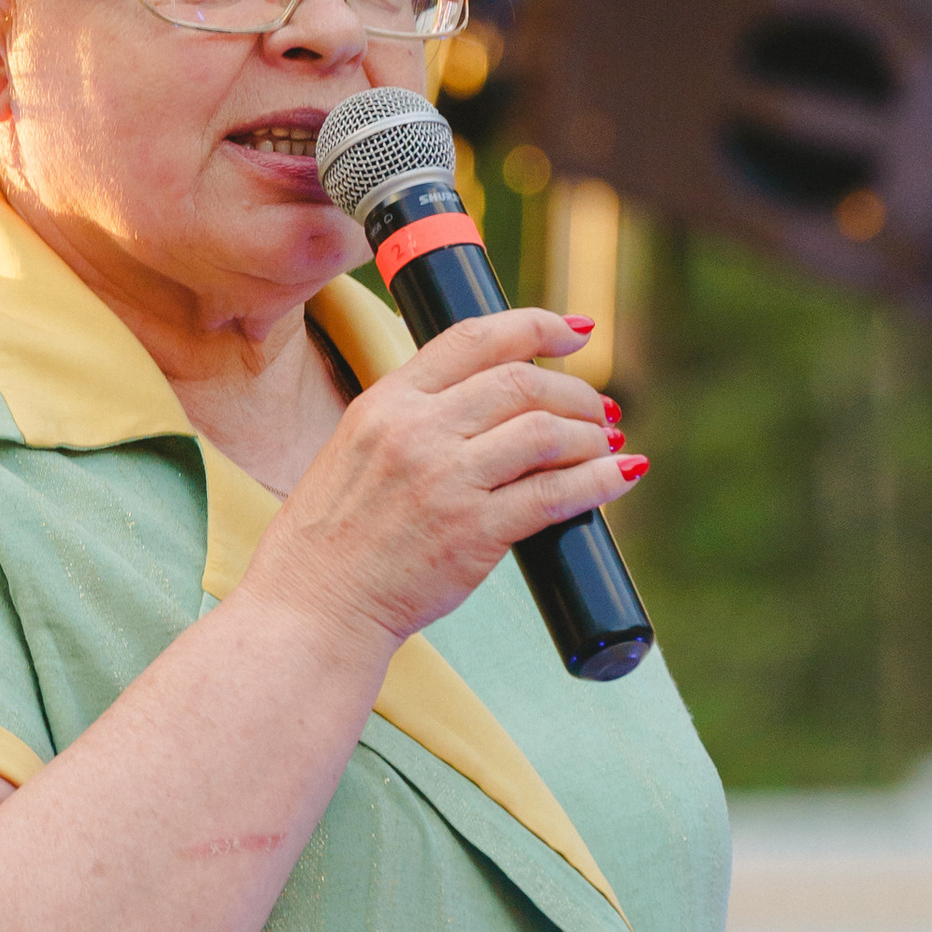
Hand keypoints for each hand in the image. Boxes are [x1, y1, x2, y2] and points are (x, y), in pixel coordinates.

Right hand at [245, 306, 639, 664]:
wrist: (313, 606)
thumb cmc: (332, 537)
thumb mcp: (355, 449)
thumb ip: (412, 420)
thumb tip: (487, 405)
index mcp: (386, 402)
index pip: (474, 338)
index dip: (536, 326)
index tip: (574, 331)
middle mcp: (417, 431)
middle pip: (522, 382)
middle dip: (576, 391)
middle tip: (599, 410)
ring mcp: (446, 481)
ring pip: (546, 431)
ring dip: (590, 435)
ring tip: (604, 446)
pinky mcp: (473, 532)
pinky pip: (557, 493)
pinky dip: (600, 480)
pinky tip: (619, 476)